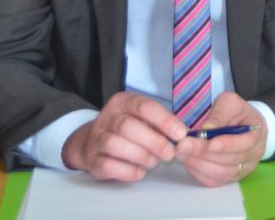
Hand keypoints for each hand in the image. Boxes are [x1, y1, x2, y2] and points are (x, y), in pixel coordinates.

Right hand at [61, 91, 186, 181]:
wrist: (93, 143)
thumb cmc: (129, 130)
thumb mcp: (143, 119)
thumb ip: (160, 124)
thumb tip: (182, 136)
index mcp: (122, 102)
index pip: (144, 106)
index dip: (165, 121)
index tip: (180, 135)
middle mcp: (107, 117)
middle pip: (128, 126)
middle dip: (154, 142)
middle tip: (169, 153)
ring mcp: (96, 139)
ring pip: (115, 145)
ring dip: (141, 156)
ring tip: (153, 162)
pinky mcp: (92, 160)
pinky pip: (108, 166)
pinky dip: (128, 171)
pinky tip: (140, 172)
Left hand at [175, 92, 267, 186]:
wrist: (243, 125)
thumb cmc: (237, 112)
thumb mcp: (230, 103)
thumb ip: (220, 114)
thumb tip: (206, 129)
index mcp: (258, 133)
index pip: (246, 143)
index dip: (227, 145)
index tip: (208, 143)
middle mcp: (253, 155)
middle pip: (230, 160)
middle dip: (204, 153)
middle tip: (183, 145)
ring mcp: (242, 169)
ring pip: (221, 173)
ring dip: (199, 164)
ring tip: (181, 152)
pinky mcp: (229, 178)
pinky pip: (213, 180)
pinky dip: (198, 172)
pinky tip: (187, 161)